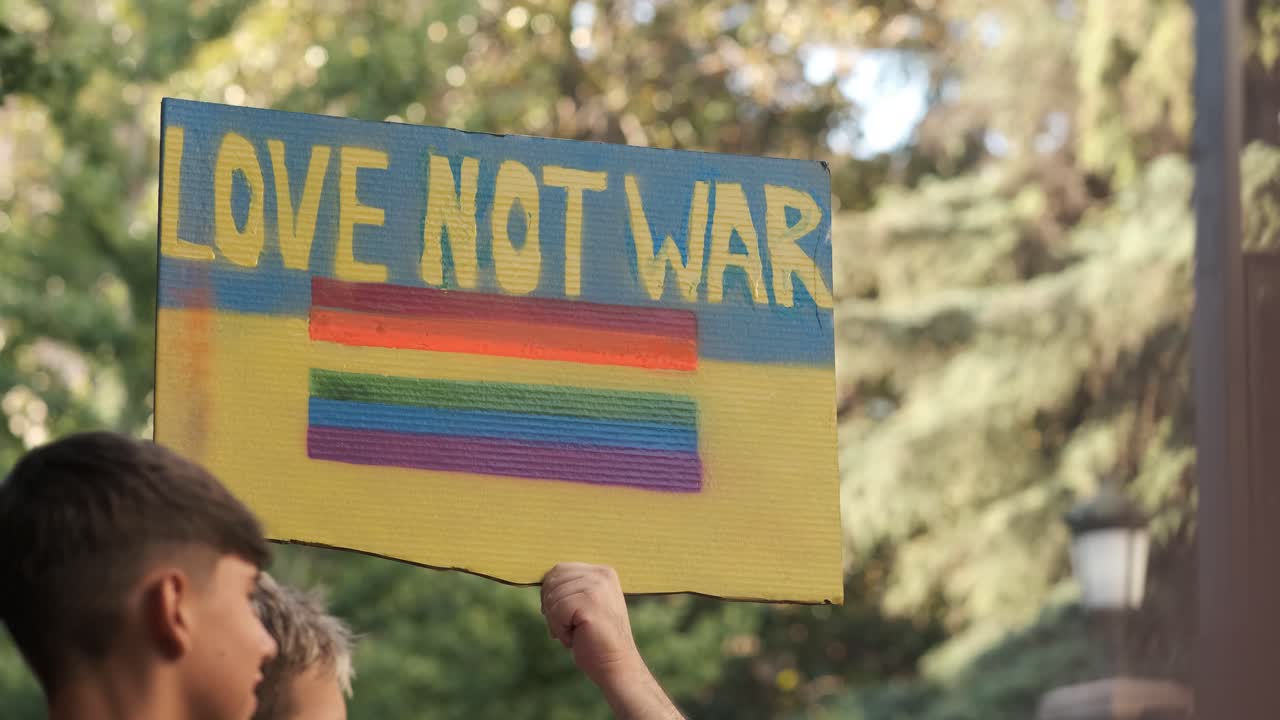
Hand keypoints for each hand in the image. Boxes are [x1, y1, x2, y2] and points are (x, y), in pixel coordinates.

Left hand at [540, 562, 642, 686]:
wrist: (616, 665)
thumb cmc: (595, 638)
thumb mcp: (584, 604)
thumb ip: (570, 588)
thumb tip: (541, 581)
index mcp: (602, 571)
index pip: (559, 570)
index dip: (551, 594)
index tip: (564, 616)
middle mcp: (601, 574)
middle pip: (552, 581)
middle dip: (552, 608)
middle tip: (570, 627)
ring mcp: (596, 587)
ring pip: (552, 598)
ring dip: (556, 622)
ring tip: (576, 633)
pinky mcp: (589, 603)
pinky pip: (556, 611)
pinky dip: (560, 630)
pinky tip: (576, 638)